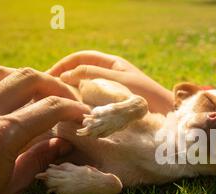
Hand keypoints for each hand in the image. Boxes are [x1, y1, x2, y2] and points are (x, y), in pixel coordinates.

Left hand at [0, 66, 89, 193]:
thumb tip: (64, 143)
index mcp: (1, 137)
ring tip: (38, 92)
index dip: (74, 108)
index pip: (50, 109)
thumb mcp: (10, 189)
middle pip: (28, 79)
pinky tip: (2, 84)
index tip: (85, 115)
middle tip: (68, 100)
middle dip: (56, 86)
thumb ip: (38, 160)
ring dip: (25, 78)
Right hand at [48, 50, 173, 114]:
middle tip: (47, 92)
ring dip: (71, 94)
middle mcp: (110, 75)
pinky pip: (93, 103)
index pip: (80, 58)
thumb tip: (66, 75)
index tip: (48, 75)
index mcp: (112, 64)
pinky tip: (74, 114)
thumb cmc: (146, 95)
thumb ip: (93, 75)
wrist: (167, 114)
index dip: (63, 64)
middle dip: (64, 80)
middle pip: (80, 73)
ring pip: (85, 89)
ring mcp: (111, 91)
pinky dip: (82, 106)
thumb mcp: (118, 81)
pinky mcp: (113, 107)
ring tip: (57, 104)